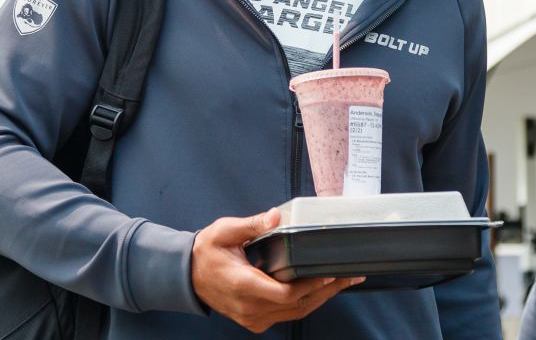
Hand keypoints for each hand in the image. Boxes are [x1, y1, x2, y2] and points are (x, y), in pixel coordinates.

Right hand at [191, 208, 363, 332]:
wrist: (186, 275)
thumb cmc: (206, 252)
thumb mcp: (225, 231)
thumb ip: (252, 224)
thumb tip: (274, 216)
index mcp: (243, 285)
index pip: (284, 294)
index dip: (310, 286)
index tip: (329, 273)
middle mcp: (249, 307)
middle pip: (296, 306)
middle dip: (326, 290)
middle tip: (349, 276)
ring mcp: (252, 317)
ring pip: (294, 314)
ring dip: (321, 299)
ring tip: (343, 282)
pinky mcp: (254, 319)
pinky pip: (287, 316)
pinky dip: (306, 304)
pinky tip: (321, 290)